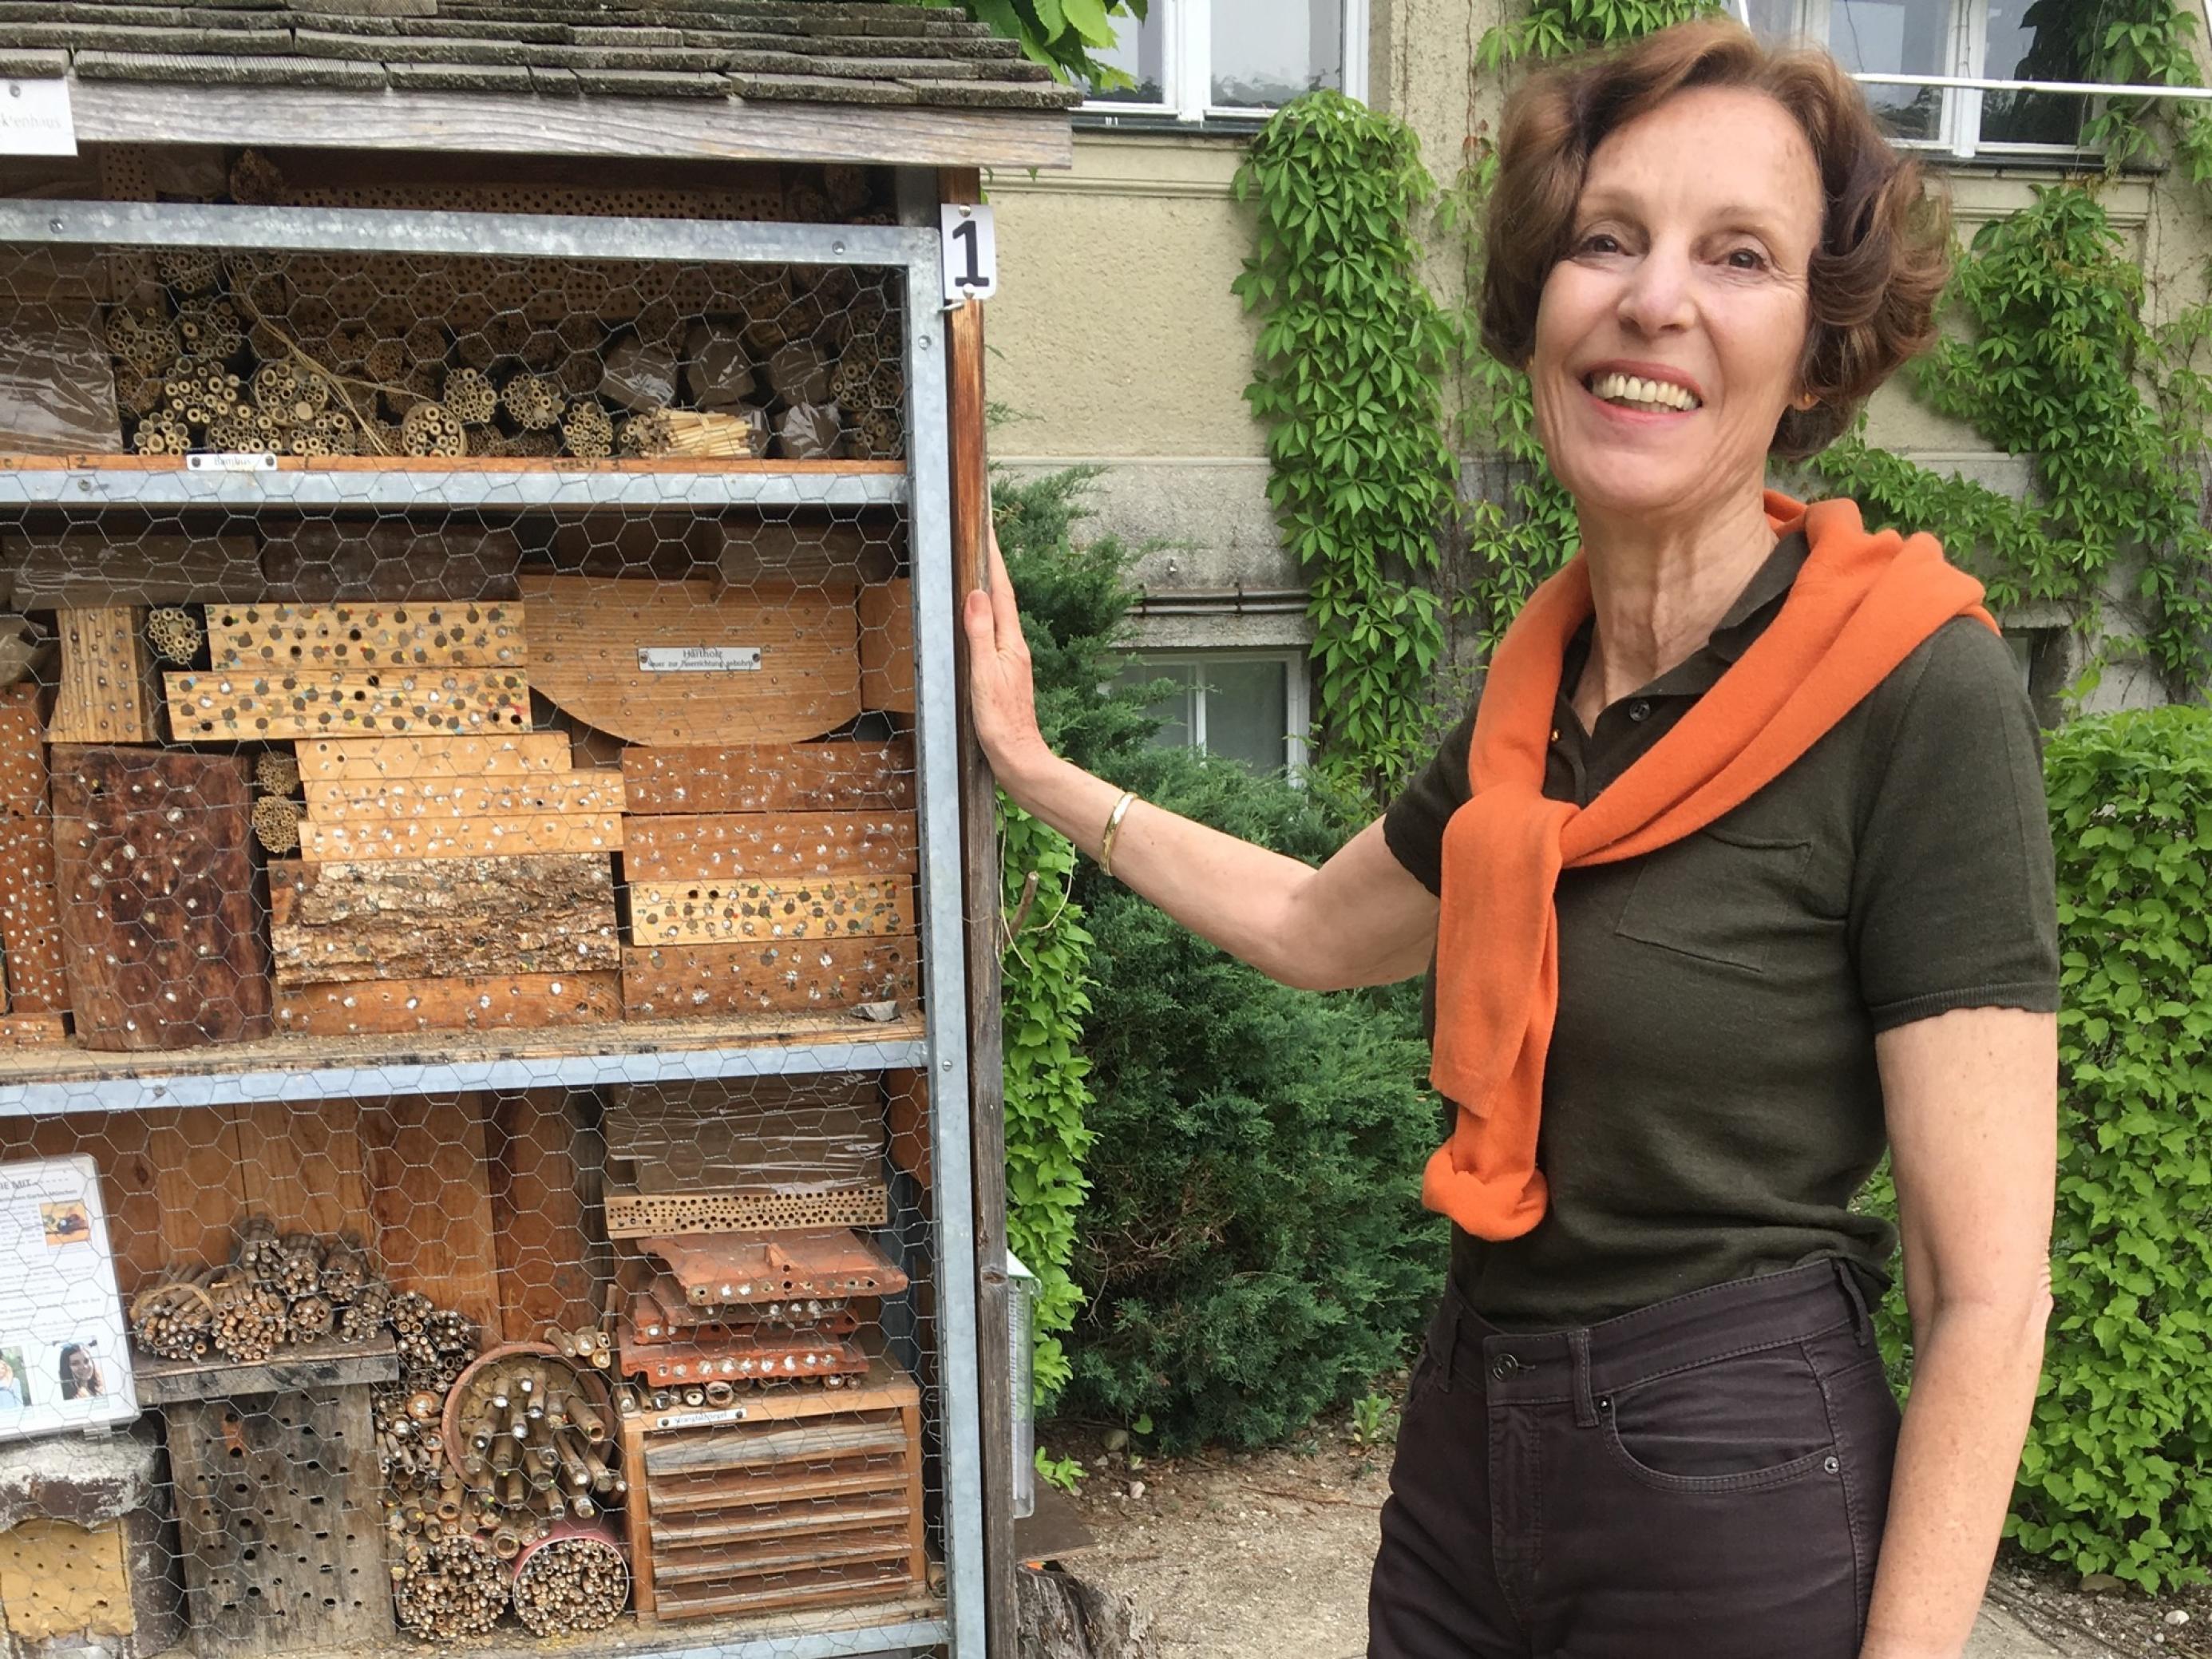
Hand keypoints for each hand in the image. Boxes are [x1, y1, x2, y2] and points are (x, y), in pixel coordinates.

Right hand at [962, 521, 1056, 790]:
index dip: (994, 557)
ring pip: (998, 613)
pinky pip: (992, 632)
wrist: (1016, 757)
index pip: (1001, 589)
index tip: (987, 527)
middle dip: (992, 564)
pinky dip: (985, 613)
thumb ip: (979, 632)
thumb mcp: (984, 673)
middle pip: (1002, 596)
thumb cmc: (1000, 722)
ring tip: (978, 564)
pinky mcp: (1003, 673)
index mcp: (1011, 642)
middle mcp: (1014, 646)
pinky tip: (977, 617)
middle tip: (980, 535)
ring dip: (989, 586)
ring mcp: (1010, 660)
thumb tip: (977, 592)